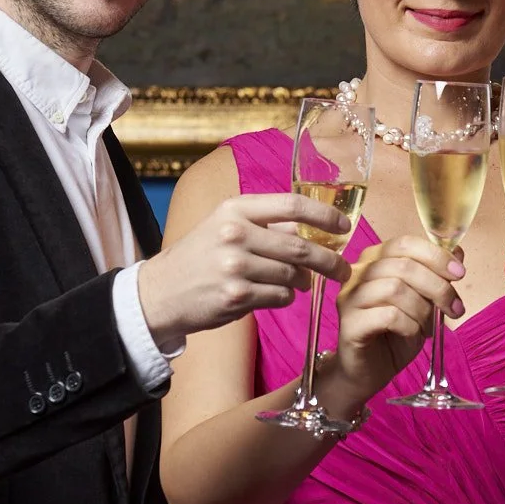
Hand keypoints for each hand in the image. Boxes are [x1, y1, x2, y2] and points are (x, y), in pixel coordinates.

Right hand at [136, 193, 353, 345]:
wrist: (160, 292)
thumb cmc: (199, 256)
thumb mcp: (225, 225)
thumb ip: (265, 223)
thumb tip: (312, 226)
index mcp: (235, 208)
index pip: (292, 204)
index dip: (325, 214)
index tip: (344, 226)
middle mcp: (235, 233)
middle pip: (300, 246)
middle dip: (329, 260)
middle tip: (343, 269)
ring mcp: (235, 266)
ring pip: (293, 275)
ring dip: (302, 282)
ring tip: (297, 283)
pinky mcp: (236, 296)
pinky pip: (281, 298)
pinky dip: (285, 298)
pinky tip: (272, 295)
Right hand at [323, 237, 464, 409]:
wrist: (368, 372)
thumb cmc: (395, 334)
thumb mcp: (423, 301)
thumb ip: (436, 276)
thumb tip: (458, 252)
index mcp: (374, 259)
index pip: (405, 243)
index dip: (436, 256)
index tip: (459, 273)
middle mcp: (358, 273)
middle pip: (403, 265)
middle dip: (438, 287)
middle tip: (455, 308)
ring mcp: (350, 297)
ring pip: (395, 288)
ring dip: (422, 309)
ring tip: (428, 326)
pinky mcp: (349, 323)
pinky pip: (389, 315)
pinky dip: (409, 325)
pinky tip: (411, 334)